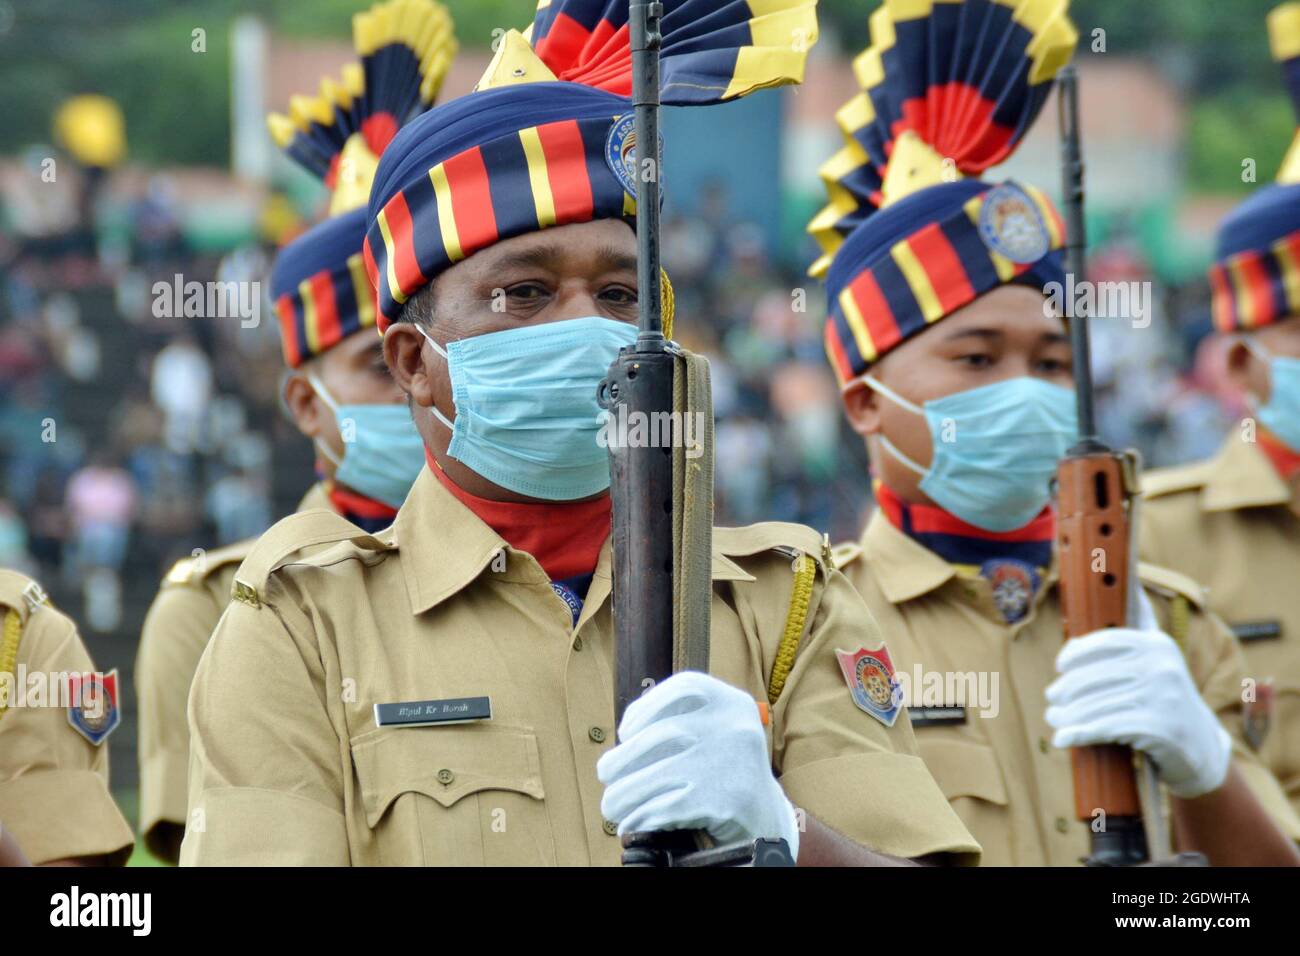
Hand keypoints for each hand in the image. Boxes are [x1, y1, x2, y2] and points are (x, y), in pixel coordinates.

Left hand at [596, 671, 798, 858]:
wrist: (766, 818)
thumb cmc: (726, 770)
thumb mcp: (717, 732)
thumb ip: (681, 721)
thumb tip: (624, 738)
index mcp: (732, 703)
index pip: (684, 687)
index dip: (645, 706)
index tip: (625, 730)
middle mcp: (733, 727)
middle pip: (660, 736)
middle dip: (623, 758)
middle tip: (606, 773)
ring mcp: (728, 764)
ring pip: (655, 777)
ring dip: (623, 794)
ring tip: (611, 804)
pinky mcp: (722, 802)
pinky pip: (664, 808)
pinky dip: (641, 817)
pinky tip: (632, 822)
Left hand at [1045, 626, 1231, 798]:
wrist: (1201, 744)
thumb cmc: (1165, 697)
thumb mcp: (1159, 658)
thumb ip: (1143, 623)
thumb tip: (1133, 580)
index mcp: (1157, 644)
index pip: (1104, 642)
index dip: (1076, 653)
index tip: (1060, 666)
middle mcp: (1161, 667)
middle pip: (1093, 675)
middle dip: (1065, 688)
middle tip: (1051, 698)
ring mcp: (1161, 697)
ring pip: (1095, 704)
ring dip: (1066, 714)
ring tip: (1053, 718)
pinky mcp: (1158, 728)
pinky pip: (1105, 727)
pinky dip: (1078, 734)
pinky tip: (1062, 739)